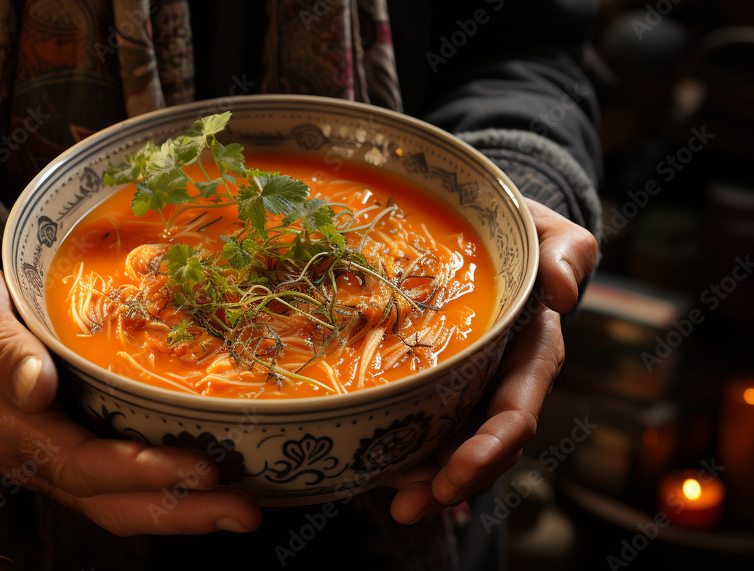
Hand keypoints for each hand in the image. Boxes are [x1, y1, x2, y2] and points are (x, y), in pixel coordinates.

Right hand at [0, 248, 261, 535]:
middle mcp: (31, 454)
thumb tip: (37, 388)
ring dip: (179, 510)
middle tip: (243, 512)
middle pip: (108, 502)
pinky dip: (164, 488)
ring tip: (240, 508)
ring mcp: (53, 453)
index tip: (201, 469)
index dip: (142, 472)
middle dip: (178, 512)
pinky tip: (209, 480)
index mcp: (6, 428)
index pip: (82, 465)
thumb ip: (1, 349)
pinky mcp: (72, 441)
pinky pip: (119, 479)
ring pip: (117, 500)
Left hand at [386, 199, 597, 522]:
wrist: (481, 227)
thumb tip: (562, 292)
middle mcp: (497, 380)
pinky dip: (393, 447)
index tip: (458, 475)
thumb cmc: (518, 230)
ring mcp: (464, 386)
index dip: (490, 449)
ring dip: (417, 480)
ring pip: (446, 446)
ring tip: (375, 496)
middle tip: (406, 508)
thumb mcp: (547, 230)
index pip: (515, 412)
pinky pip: (415, 420)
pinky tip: (359, 464)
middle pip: (478, 447)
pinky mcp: (430, 380)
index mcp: (530, 353)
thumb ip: (568, 252)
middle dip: (449, 483)